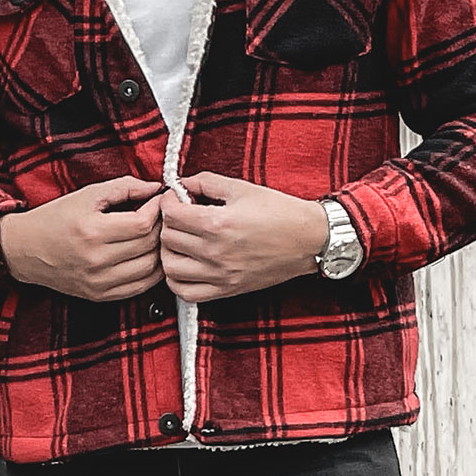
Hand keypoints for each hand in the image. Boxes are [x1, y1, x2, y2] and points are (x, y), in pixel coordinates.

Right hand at [0, 176, 163, 301]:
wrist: (25, 249)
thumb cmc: (55, 219)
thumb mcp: (87, 194)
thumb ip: (124, 187)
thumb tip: (154, 188)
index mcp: (91, 232)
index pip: (142, 224)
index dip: (157, 210)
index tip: (157, 200)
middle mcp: (96, 260)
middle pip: (149, 246)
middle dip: (161, 227)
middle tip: (160, 215)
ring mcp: (99, 282)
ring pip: (150, 269)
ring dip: (160, 250)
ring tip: (156, 235)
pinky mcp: (100, 295)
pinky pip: (140, 288)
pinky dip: (152, 272)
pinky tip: (149, 255)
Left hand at [159, 172, 329, 303]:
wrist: (308, 240)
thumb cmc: (279, 212)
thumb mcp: (241, 187)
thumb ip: (205, 182)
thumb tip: (180, 185)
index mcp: (218, 223)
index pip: (170, 214)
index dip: (167, 202)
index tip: (175, 199)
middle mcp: (215, 252)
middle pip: (167, 239)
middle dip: (167, 223)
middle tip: (179, 216)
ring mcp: (220, 274)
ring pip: (170, 268)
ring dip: (168, 251)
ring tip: (180, 240)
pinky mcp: (226, 290)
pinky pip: (186, 293)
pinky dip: (177, 280)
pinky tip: (185, 265)